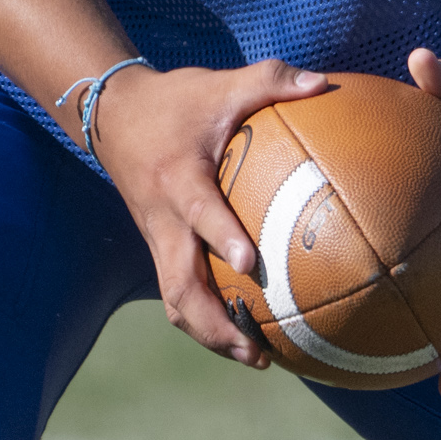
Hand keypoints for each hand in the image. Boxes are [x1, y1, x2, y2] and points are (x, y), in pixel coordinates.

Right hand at [88, 59, 335, 367]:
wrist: (112, 114)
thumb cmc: (178, 99)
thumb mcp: (223, 82)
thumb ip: (273, 81)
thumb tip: (327, 83)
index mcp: (180, 178)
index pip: (199, 212)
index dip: (221, 237)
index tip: (249, 264)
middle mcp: (163, 218)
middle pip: (180, 283)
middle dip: (215, 321)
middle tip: (257, 348)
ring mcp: (157, 237)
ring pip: (176, 299)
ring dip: (211, 333)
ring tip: (257, 358)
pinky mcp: (159, 247)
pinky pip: (179, 292)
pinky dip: (207, 319)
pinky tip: (246, 335)